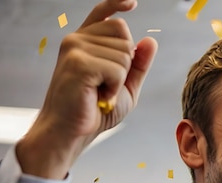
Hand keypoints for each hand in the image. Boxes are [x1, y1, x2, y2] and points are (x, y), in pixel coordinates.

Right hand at [16, 0, 157, 178]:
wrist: (71, 132)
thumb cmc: (95, 111)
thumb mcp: (124, 86)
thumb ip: (138, 64)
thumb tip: (150, 41)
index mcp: (85, 41)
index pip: (103, 13)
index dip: (117, 4)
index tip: (132, 3)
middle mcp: (77, 39)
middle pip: (125, 35)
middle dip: (126, 65)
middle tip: (105, 86)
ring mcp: (75, 47)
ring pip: (125, 54)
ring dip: (119, 81)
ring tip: (100, 93)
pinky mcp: (78, 61)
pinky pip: (118, 68)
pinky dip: (115, 87)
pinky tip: (99, 97)